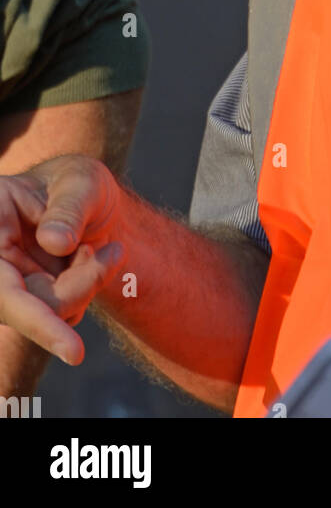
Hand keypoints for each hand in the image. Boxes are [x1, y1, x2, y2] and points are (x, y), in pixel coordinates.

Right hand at [0, 156, 123, 364]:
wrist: (86, 202)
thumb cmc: (78, 184)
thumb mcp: (81, 181)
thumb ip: (69, 206)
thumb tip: (55, 243)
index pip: (3, 289)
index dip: (36, 320)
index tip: (76, 353)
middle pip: (29, 305)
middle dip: (79, 286)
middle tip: (116, 253)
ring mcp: (6, 285)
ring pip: (49, 313)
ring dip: (86, 285)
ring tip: (104, 248)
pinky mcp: (25, 302)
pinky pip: (60, 315)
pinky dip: (84, 291)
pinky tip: (90, 261)